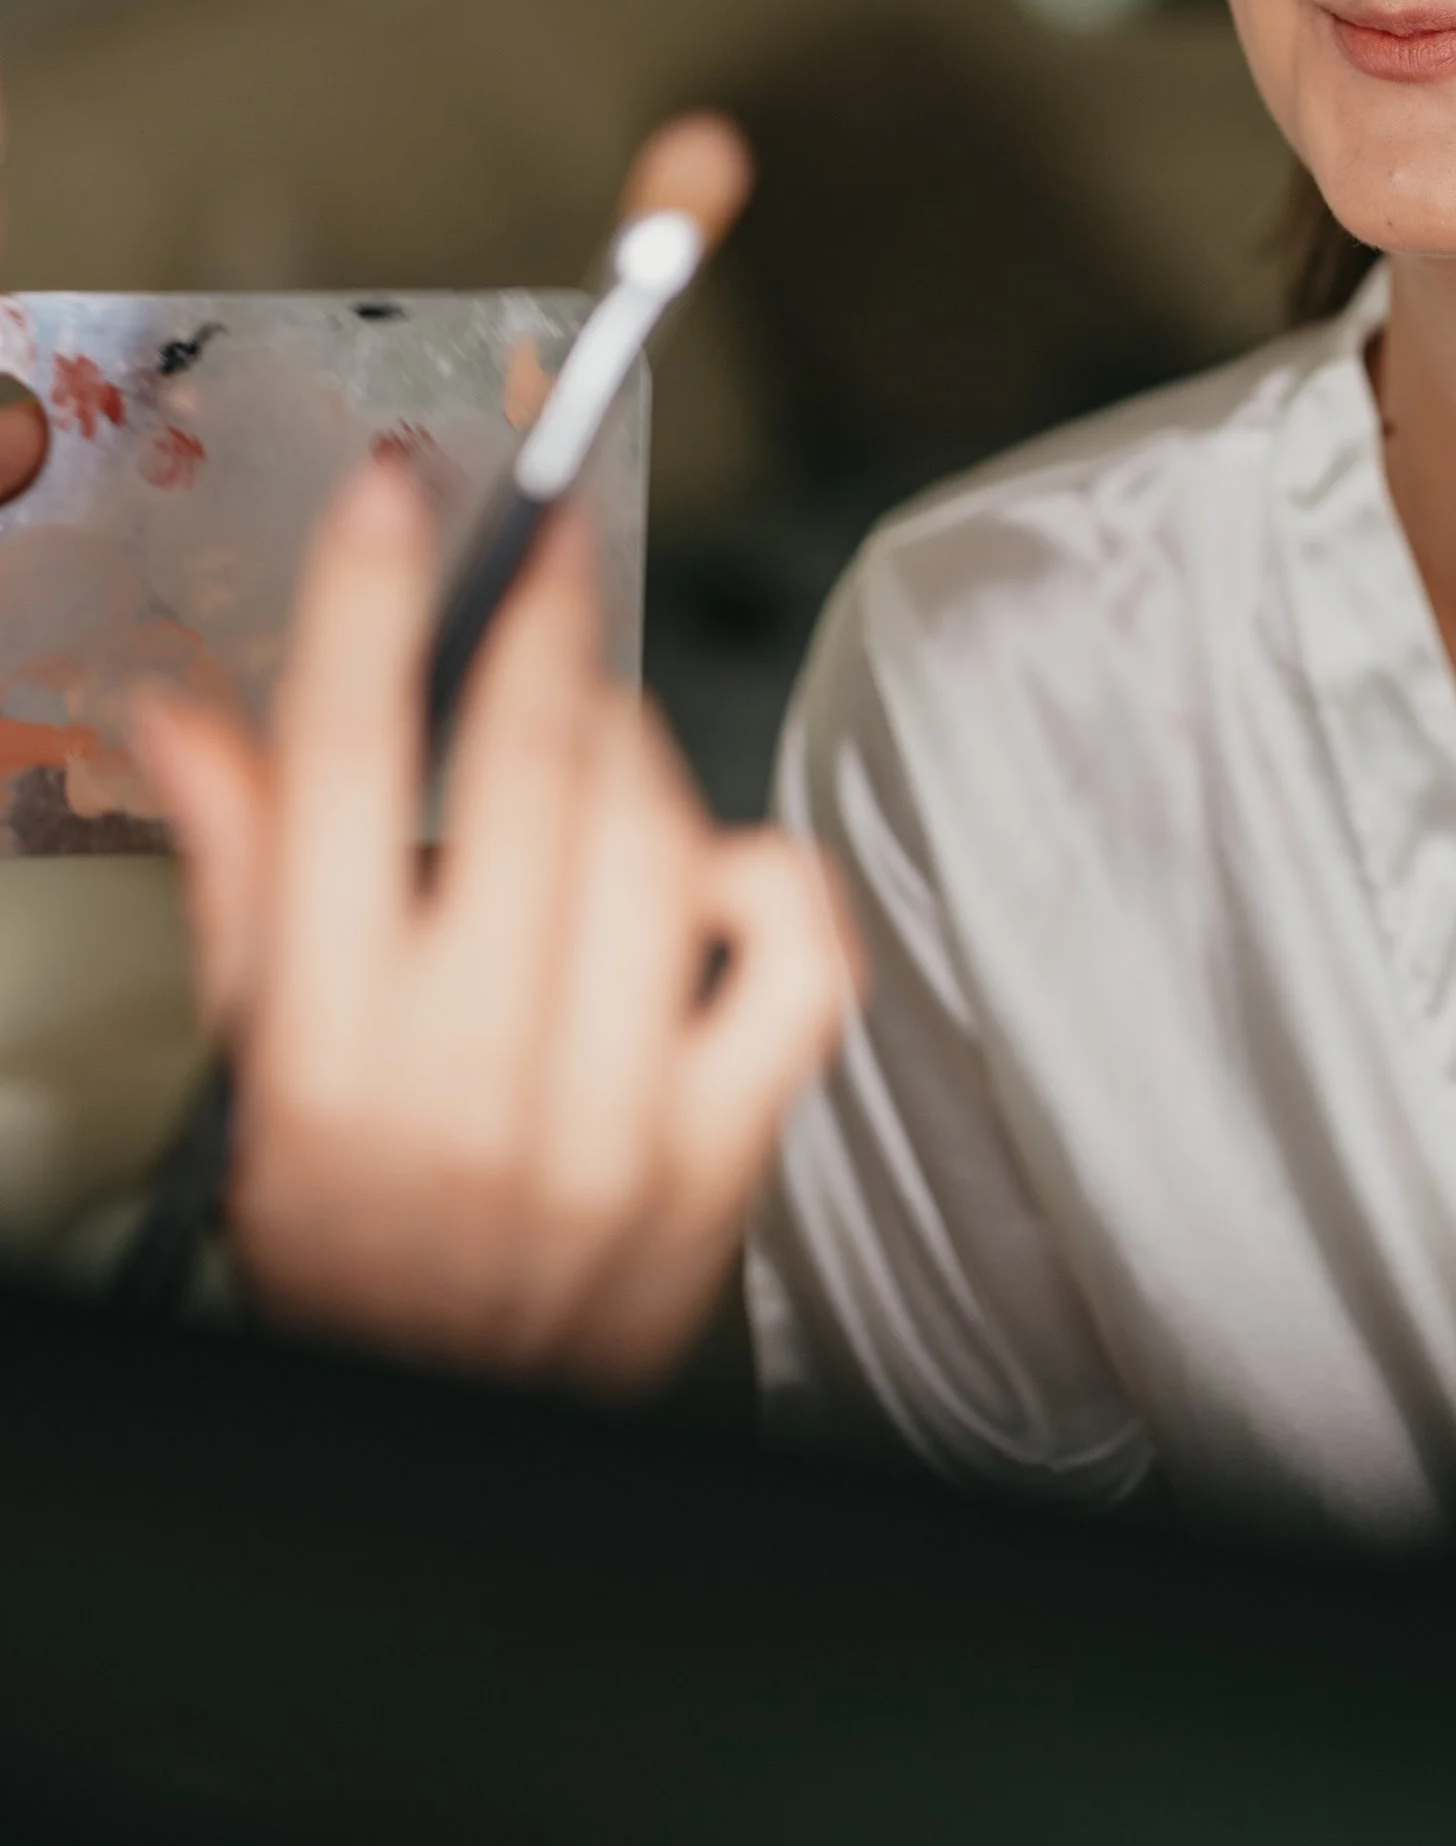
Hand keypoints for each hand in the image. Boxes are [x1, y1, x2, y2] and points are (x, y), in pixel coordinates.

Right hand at [133, 450, 858, 1389]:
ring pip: (660, 835)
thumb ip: (243, 877)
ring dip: (633, 744)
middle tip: (546, 540)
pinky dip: (760, 870)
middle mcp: (475, 1079)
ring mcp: (617, 1117)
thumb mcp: (260, 1068)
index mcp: (332, 1053)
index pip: (347, 772)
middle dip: (541, 619)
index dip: (376, 605)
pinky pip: (796, 948)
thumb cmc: (351, 1244)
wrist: (454, 1437)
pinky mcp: (730, 1148)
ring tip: (591, 734)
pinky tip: (702, 867)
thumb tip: (185, 715)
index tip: (402, 492)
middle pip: (530, 772)